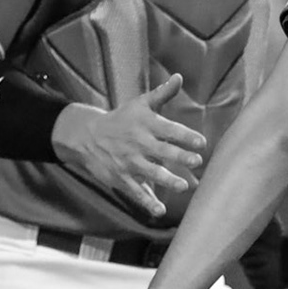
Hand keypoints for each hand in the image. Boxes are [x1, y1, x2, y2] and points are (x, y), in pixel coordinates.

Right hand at [53, 74, 206, 219]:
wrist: (86, 136)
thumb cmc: (122, 119)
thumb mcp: (140, 104)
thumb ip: (163, 94)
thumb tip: (179, 77)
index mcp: (146, 124)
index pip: (169, 129)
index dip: (185, 135)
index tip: (202, 142)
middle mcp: (138, 144)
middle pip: (161, 151)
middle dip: (179, 156)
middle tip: (196, 161)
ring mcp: (129, 162)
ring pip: (150, 173)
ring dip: (167, 180)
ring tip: (184, 186)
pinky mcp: (121, 178)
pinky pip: (135, 192)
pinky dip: (147, 202)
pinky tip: (160, 211)